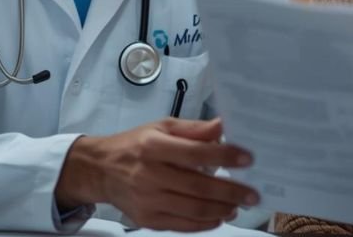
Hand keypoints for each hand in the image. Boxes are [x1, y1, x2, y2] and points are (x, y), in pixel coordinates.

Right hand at [56, 118, 260, 231]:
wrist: (100, 170)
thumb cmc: (135, 145)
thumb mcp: (161, 127)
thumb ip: (193, 129)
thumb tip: (223, 126)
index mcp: (153, 146)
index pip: (195, 153)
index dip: (225, 155)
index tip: (247, 159)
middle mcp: (149, 174)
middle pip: (198, 186)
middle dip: (231, 191)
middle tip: (252, 194)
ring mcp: (147, 200)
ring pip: (193, 209)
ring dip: (221, 209)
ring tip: (238, 206)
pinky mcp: (147, 219)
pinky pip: (182, 225)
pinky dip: (204, 223)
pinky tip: (218, 216)